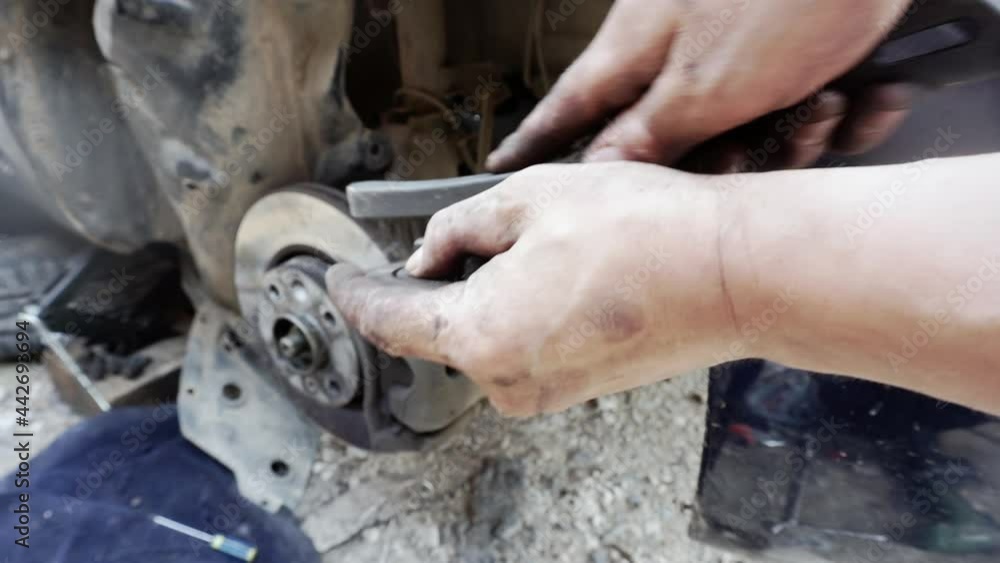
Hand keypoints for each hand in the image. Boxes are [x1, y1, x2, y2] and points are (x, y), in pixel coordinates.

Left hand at [326, 163, 737, 415]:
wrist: (731, 274)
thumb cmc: (644, 233)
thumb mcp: (530, 199)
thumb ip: (458, 229)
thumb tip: (428, 253)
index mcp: (480, 337)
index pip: (390, 321)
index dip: (356, 294)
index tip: (339, 280)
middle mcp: (506, 381)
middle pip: (437, 331)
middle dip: (428, 286)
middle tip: (440, 240)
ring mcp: (543, 392)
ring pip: (480, 338)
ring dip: (478, 296)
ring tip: (520, 246)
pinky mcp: (575, 387)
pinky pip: (518, 348)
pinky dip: (513, 313)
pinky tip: (547, 274)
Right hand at [486, 0, 914, 170]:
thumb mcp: (704, 84)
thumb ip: (648, 135)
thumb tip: (599, 171)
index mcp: (638, 53)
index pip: (567, 110)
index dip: (534, 143)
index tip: (503, 165)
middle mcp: (681, 53)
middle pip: (677, 139)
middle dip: (727, 161)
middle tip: (754, 154)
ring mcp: (739, 50)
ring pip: (749, 131)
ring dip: (800, 133)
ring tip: (826, 103)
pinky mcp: (797, 50)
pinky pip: (806, 106)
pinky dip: (843, 109)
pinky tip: (868, 93)